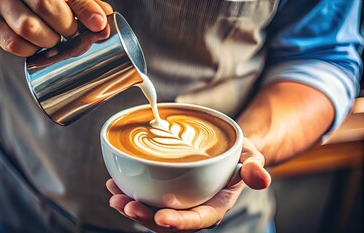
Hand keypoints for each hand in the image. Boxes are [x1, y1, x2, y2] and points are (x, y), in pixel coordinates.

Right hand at [0, 0, 112, 56]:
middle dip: (65, 27)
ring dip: (48, 41)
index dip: (85, 8)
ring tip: (52, 38)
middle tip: (70, 32)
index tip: (99, 25)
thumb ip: (82, 4)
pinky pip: (14, 44)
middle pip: (46, 5)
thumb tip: (104, 21)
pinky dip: (30, 50)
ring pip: (28, 27)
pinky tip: (34, 45)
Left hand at [106, 137, 270, 231]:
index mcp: (213, 207)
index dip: (179, 222)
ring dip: (131, 206)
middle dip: (145, 217)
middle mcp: (192, 209)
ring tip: (114, 196)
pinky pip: (146, 198)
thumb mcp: (251, 158)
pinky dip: (129, 192)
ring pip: (151, 212)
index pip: (196, 220)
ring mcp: (177, 203)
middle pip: (167, 222)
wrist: (226, 153)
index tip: (161, 217)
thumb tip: (262, 178)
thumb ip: (254, 168)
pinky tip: (114, 183)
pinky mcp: (165, 193)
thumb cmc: (237, 158)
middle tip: (126, 205)